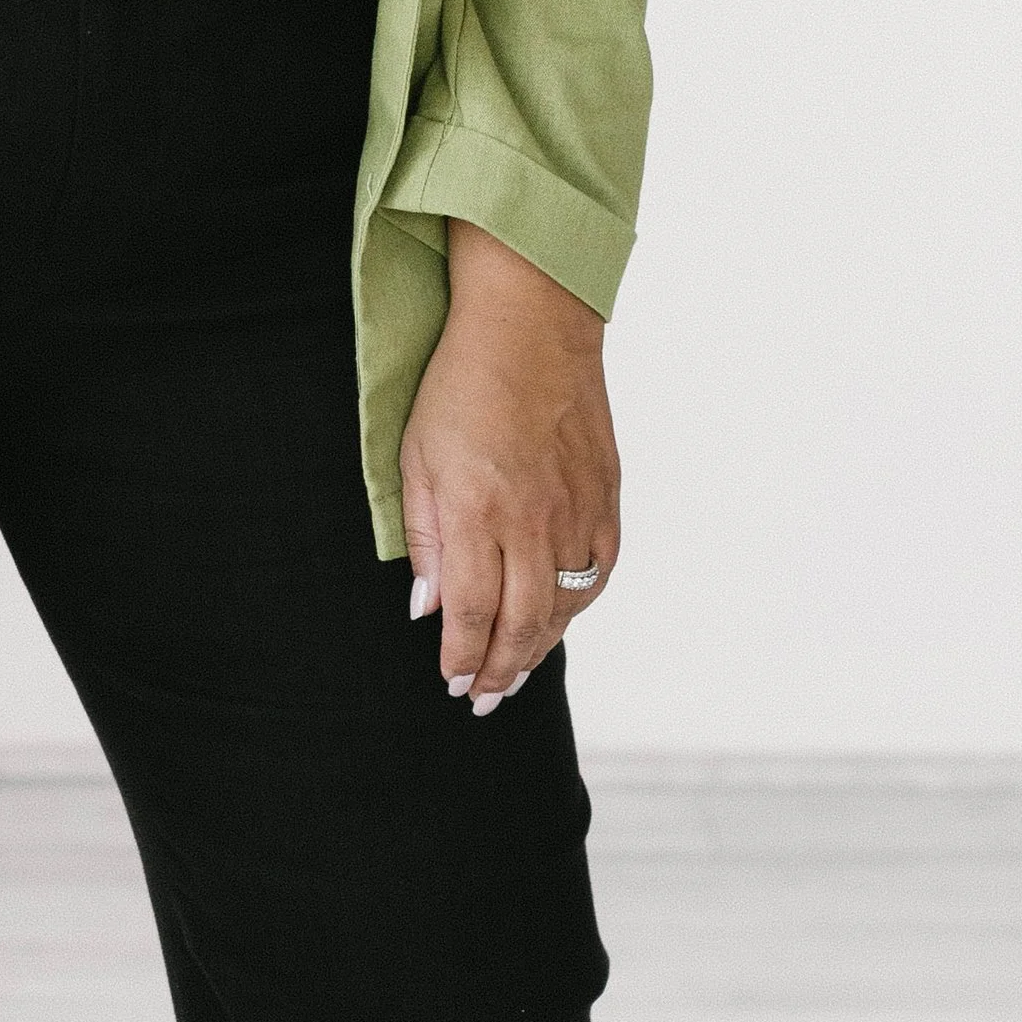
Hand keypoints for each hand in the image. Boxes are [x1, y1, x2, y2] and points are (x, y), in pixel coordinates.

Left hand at [398, 220, 619, 713]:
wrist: (530, 322)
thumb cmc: (461, 381)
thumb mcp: (415, 454)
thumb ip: (423, 536)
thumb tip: (425, 608)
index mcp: (476, 511)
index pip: (470, 613)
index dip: (461, 659)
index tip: (452, 684)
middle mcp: (531, 521)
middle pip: (521, 625)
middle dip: (499, 671)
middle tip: (483, 699)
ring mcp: (575, 510)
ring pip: (564, 607)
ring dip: (539, 649)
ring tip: (515, 672)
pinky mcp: (606, 496)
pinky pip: (597, 571)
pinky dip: (577, 604)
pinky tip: (558, 617)